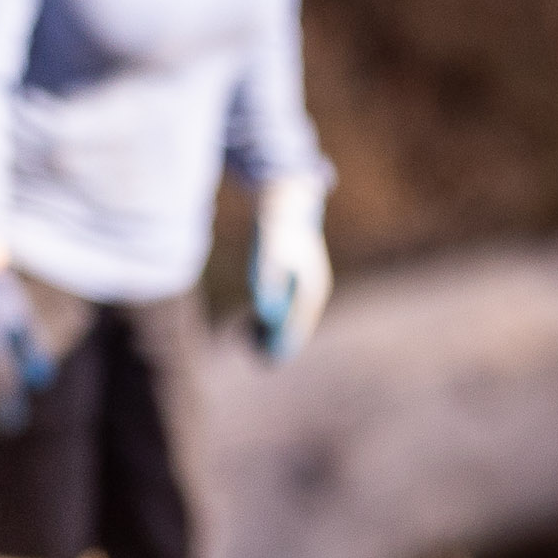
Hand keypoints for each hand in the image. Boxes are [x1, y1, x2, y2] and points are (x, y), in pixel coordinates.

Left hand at [249, 178, 330, 361]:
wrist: (285, 195)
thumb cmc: (277, 222)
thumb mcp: (270, 248)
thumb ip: (268, 277)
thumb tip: (265, 312)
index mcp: (312, 289)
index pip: (297, 329)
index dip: (279, 347)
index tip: (262, 362)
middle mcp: (311, 290)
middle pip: (294, 327)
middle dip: (273, 343)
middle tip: (251, 355)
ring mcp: (303, 285)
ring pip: (287, 319)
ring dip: (269, 333)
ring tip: (245, 337)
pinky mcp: (291, 279)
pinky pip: (282, 308)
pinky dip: (267, 319)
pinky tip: (249, 322)